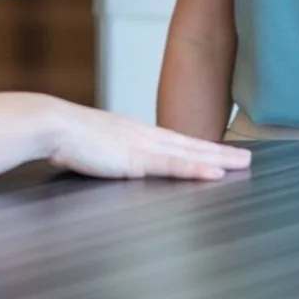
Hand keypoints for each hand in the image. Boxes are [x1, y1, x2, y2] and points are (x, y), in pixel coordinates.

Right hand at [49, 101, 250, 180]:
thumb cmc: (64, 136)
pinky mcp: (135, 158)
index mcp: (133, 131)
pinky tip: (216, 173)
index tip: (220, 152)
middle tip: (247, 156)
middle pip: (190, 143)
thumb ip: (109, 152)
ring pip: (189, 151)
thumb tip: (113, 161)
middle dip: (220, 151)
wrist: (51, 124)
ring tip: (243, 164)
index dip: (199, 146)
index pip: (174, 140)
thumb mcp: (94, 144)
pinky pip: (173, 165)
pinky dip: (197, 168)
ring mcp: (141, 144)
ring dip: (218, 158)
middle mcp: (143, 133)